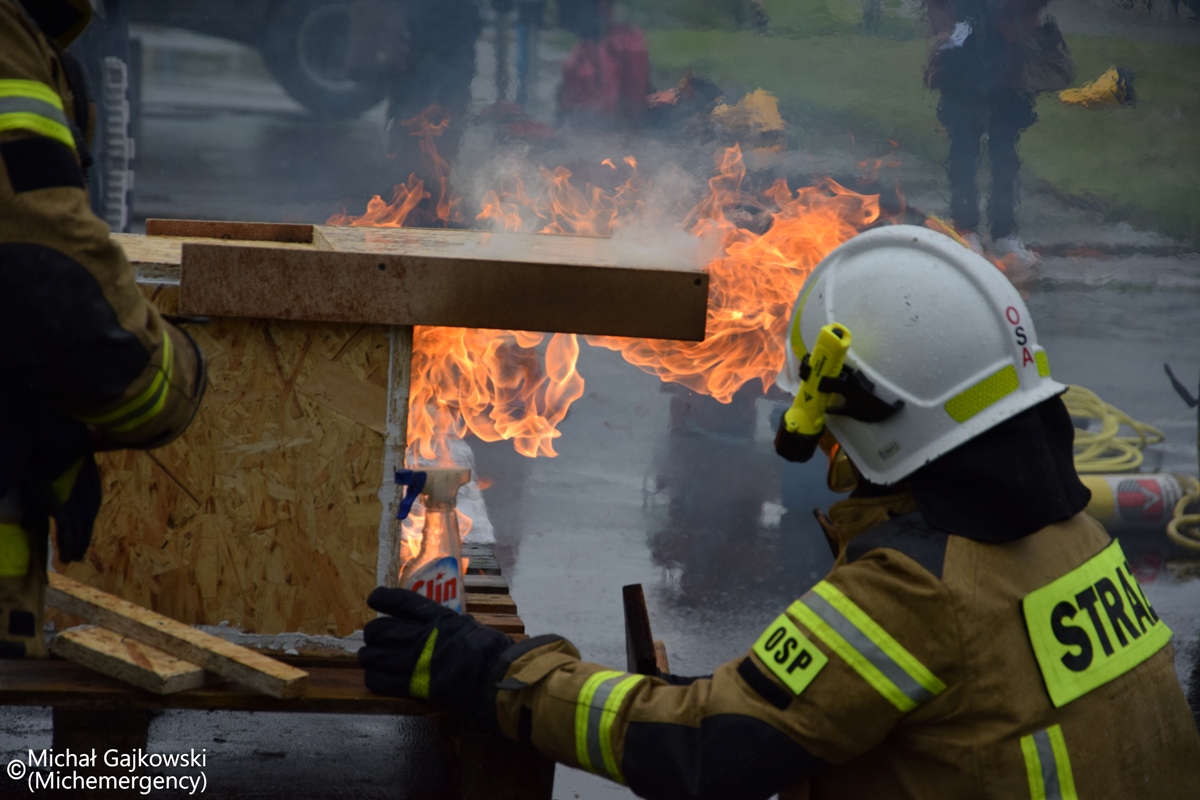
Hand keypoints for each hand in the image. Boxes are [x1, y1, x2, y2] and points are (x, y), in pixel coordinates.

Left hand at [359, 588, 512, 723]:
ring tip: (367, 657)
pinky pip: (383, 680)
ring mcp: (417, 661)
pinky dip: (373, 677)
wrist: (494, 677)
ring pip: (377, 655)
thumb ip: (452, 625)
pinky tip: (373, 676)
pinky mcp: (415, 685)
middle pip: (383, 629)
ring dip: (368, 656)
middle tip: (371, 636)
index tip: (373, 598)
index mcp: (439, 619)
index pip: (404, 602)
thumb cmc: (492, 651)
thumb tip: (446, 623)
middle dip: (372, 632)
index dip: (385, 598)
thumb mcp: (470, 627)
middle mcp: (424, 636)